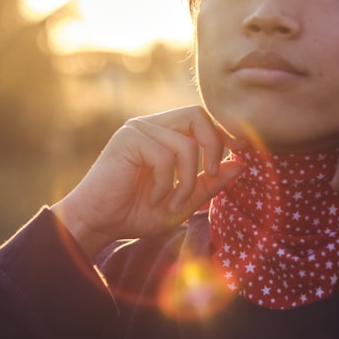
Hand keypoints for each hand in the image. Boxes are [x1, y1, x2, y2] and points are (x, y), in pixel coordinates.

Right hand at [51, 106, 245, 257]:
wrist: (97, 224)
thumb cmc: (134, 213)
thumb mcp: (182, 202)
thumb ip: (209, 183)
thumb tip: (241, 164)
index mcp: (163, 134)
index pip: (201, 118)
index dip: (223, 133)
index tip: (240, 152)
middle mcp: (150, 126)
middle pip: (197, 114)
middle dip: (214, 144)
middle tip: (213, 173)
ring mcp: (137, 129)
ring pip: (185, 144)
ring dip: (186, 181)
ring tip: (171, 204)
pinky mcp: (128, 139)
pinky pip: (165, 157)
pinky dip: (165, 184)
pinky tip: (153, 198)